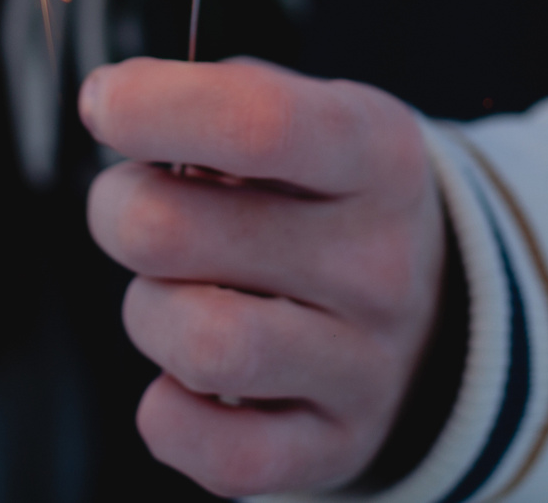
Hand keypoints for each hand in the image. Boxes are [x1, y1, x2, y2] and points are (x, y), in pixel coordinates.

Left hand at [81, 57, 446, 497]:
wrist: (443, 309)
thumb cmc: (334, 197)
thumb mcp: (314, 114)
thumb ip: (220, 96)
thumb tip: (118, 101)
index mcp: (378, 155)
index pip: (258, 124)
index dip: (153, 107)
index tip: (104, 103)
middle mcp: (380, 263)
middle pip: (172, 233)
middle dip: (119, 210)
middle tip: (137, 207)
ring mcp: (366, 366)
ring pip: (195, 345)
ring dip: (149, 312)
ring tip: (175, 294)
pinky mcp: (338, 446)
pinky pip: (215, 452)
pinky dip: (171, 414)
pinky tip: (191, 377)